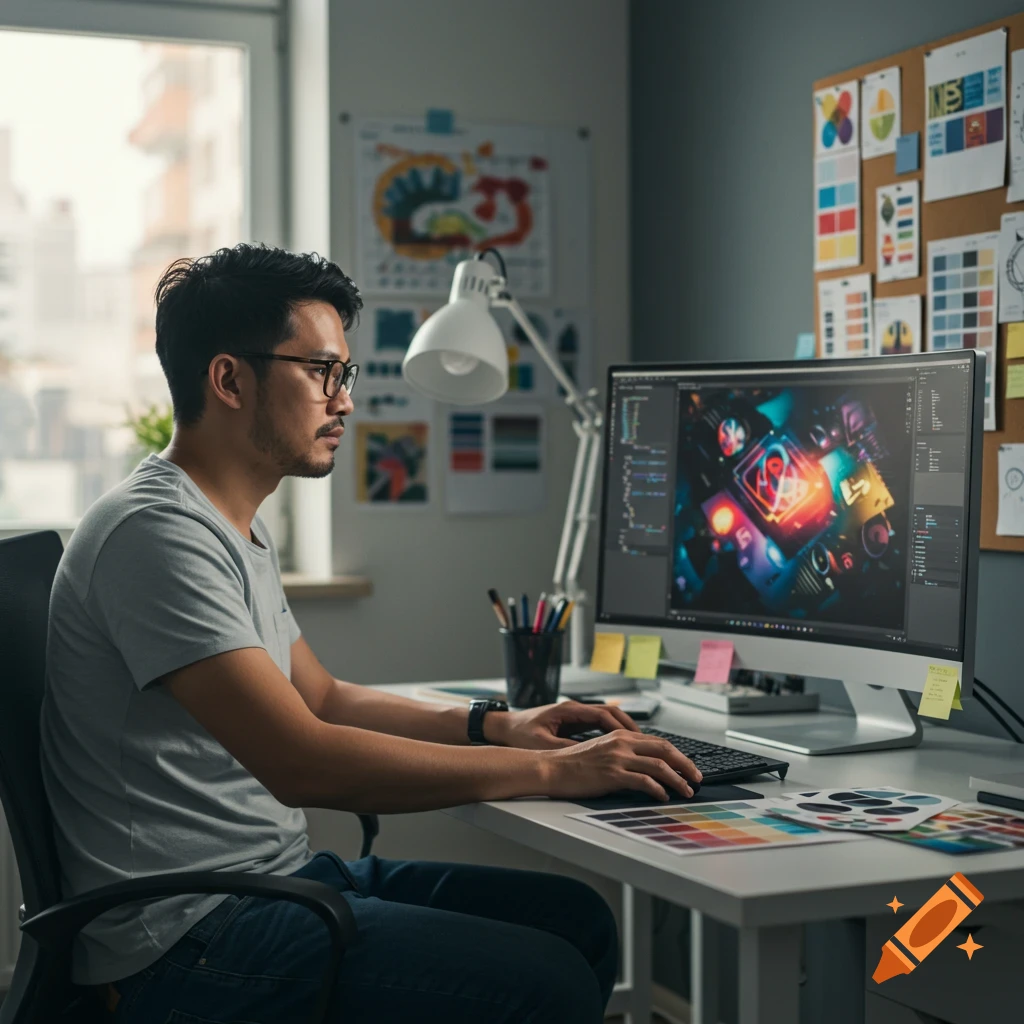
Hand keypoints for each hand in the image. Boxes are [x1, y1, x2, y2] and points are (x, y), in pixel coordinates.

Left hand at [486, 700, 639, 749]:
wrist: (503, 727)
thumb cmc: (519, 734)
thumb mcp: (544, 744)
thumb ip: (567, 749)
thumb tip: (590, 757)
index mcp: (569, 711)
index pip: (604, 715)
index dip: (622, 729)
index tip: (637, 741)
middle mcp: (574, 709)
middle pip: (611, 713)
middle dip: (630, 727)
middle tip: (648, 743)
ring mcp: (574, 714)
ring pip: (606, 718)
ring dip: (623, 730)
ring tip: (640, 746)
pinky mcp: (571, 722)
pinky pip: (598, 725)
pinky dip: (611, 733)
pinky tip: (620, 747)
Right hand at [540, 730, 702, 801]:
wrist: (551, 768)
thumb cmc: (572, 763)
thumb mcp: (601, 750)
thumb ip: (622, 752)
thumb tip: (645, 766)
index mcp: (620, 735)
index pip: (658, 741)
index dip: (677, 755)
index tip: (688, 766)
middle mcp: (621, 742)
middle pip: (664, 750)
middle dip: (685, 765)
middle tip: (697, 778)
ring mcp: (618, 758)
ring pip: (659, 766)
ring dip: (677, 780)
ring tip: (687, 790)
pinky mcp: (612, 774)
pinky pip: (644, 781)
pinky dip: (658, 789)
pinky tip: (663, 796)